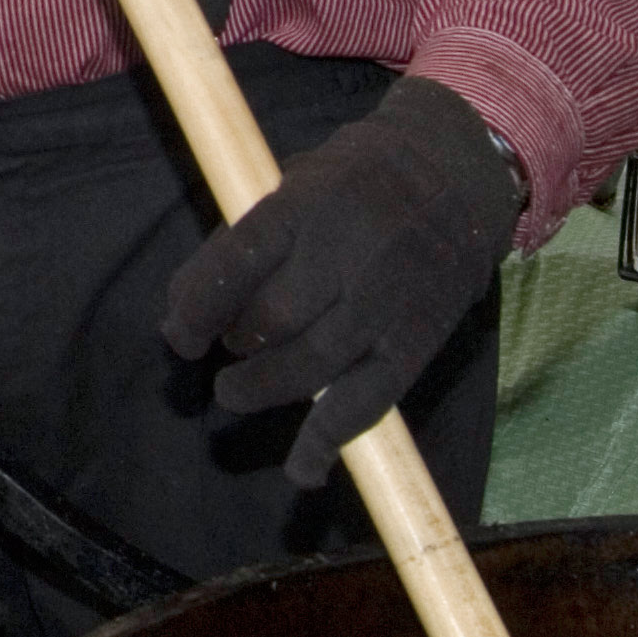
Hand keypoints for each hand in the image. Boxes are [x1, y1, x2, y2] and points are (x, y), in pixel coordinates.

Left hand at [161, 76, 521, 486]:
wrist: (460, 168)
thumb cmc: (358, 173)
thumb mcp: (298, 176)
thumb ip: (252, 235)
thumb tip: (191, 301)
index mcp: (308, 203)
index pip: (237, 262)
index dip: (196, 307)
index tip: (177, 334)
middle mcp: (350, 252)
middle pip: (274, 318)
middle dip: (235, 343)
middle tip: (222, 347)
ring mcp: (388, 300)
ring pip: (315, 365)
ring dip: (264, 388)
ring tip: (234, 392)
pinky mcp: (420, 338)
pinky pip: (371, 399)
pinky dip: (330, 438)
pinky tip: (303, 468)